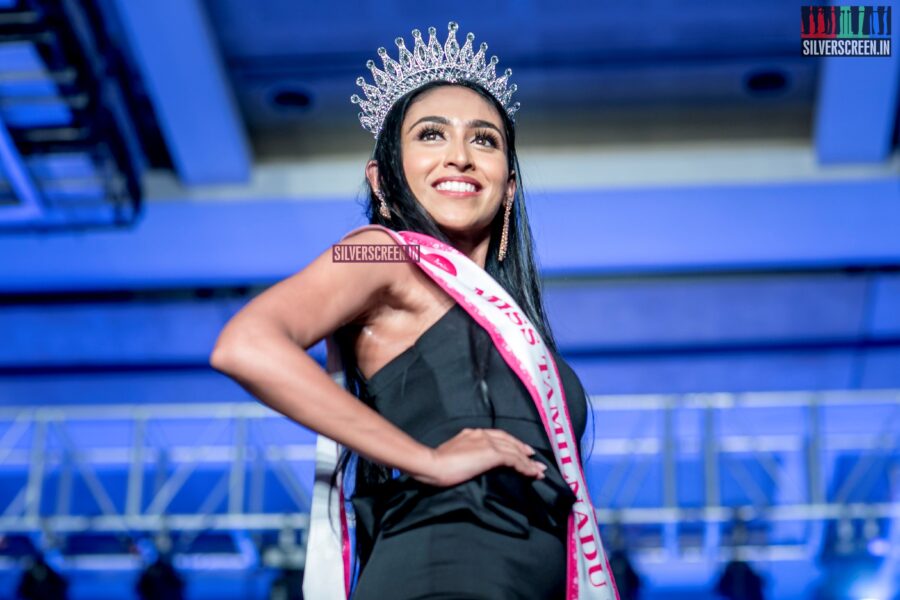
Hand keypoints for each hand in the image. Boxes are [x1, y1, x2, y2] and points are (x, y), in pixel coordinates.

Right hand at [412, 428, 547, 486]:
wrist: (432, 465)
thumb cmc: (436, 464)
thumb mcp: (453, 454)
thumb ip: (465, 454)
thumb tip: (471, 463)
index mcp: (472, 433)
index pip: (498, 436)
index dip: (511, 444)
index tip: (521, 451)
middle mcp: (482, 434)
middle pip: (510, 442)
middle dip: (524, 451)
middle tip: (535, 460)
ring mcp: (487, 443)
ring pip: (515, 451)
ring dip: (529, 462)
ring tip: (539, 470)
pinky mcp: (492, 454)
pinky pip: (515, 461)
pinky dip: (526, 468)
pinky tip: (532, 474)